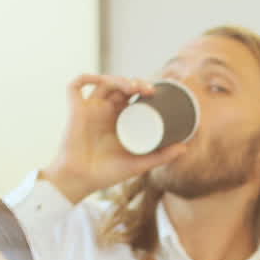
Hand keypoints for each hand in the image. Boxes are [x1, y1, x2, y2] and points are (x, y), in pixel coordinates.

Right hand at [41, 75, 186, 202]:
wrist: (82, 181)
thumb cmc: (108, 174)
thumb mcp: (138, 164)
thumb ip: (161, 157)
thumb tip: (185, 148)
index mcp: (118, 119)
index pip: (131, 96)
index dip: (143, 88)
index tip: (157, 91)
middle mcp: (104, 111)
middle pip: (119, 85)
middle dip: (135, 82)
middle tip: (149, 90)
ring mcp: (90, 109)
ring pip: (103, 82)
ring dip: (118, 79)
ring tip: (133, 87)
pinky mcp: (75, 110)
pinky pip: (74, 87)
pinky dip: (85, 78)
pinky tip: (100, 79)